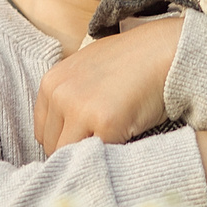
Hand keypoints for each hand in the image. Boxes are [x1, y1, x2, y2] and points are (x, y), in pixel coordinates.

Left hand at [35, 15, 179, 151]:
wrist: (164, 51)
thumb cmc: (131, 63)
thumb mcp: (87, 73)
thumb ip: (70, 98)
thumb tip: (63, 136)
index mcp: (51, 82)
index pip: (43, 132)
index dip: (64, 140)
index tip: (84, 140)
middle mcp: (60, 94)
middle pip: (53, 146)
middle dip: (75, 150)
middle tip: (101, 143)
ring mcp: (81, 109)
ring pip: (70, 155)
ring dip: (90, 155)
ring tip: (113, 142)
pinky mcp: (105, 122)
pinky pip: (99, 155)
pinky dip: (111, 154)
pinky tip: (126, 140)